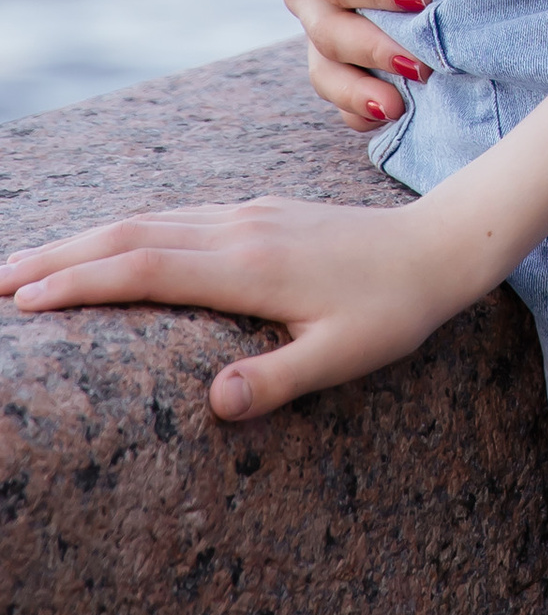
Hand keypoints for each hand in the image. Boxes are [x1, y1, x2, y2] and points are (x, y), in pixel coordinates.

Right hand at [1, 194, 469, 418]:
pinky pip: (174, 216)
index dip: (81, 283)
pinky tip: (106, 245)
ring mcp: (246, 215)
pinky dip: (125, 230)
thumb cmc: (393, 311)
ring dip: (85, 241)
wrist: (439, 244)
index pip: (145, 269)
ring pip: (148, 220)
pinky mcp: (257, 213)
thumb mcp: (344, 357)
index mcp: (250, 266)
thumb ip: (279, 379)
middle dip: (59, 257)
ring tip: (29, 266)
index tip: (24, 299)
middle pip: (130, 235)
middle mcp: (238, 230)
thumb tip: (215, 401)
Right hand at [275, 0, 434, 131]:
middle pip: (325, 25)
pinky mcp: (336, 38)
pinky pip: (334, 81)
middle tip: (421, 61)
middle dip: (372, 46)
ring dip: (357, 88)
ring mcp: (317, 15)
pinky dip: (353, 105)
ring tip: (396, 105)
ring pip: (324, 64)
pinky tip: (385, 117)